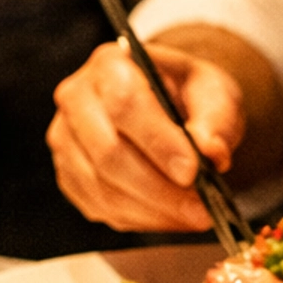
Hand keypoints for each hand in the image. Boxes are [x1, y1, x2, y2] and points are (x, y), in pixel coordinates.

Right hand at [48, 38, 245, 231]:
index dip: (158, 142)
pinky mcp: (69, 175)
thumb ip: (216, 121)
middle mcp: (77, 98)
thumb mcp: (215, 94)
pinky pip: (99, 207)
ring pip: (102, 187)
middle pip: (107, 152)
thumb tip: (212, 153)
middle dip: (158, 188)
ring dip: (153, 210)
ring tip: (194, 216)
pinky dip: (140, 219)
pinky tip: (171, 217)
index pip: (125, 103)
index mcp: (110, 63)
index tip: (193, 171)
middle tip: (201, 209)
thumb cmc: (189, 95)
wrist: (169, 106)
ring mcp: (66, 139)